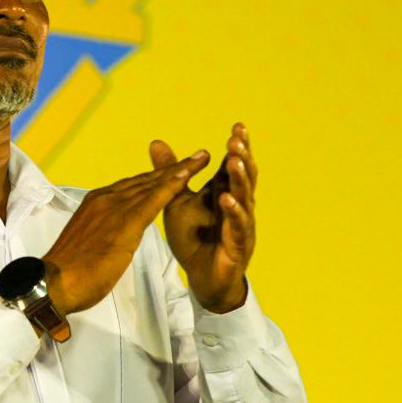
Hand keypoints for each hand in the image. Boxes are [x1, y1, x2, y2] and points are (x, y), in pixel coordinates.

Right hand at [41, 150, 211, 316]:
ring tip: (201, 159)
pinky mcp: (123, 223)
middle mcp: (105, 198)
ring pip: (152, 185)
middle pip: (146, 180)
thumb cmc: (71, 271)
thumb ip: (106, 231)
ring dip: (179, 171)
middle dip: (173, 167)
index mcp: (96, 202)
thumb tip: (115, 232)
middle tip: (199, 156)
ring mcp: (113, 208)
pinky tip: (186, 177)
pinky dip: (171, 186)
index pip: (133, 186)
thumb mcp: (91, 243)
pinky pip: (152, 200)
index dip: (157, 176)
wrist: (54, 282)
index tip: (177, 167)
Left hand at [153, 123, 255, 312]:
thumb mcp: (177, 201)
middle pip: (244, 176)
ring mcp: (240, 225)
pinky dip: (233, 212)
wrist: (200, 277)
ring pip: (245, 198)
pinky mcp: (237, 245)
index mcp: (223, 192)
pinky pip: (238, 227)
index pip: (233, 165)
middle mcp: (237, 205)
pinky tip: (226, 199)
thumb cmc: (194, 238)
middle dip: (242, 156)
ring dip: (240, 179)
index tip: (237, 126)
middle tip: (237, 138)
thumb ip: (171, 173)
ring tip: (235, 160)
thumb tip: (156, 142)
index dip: (237, 146)